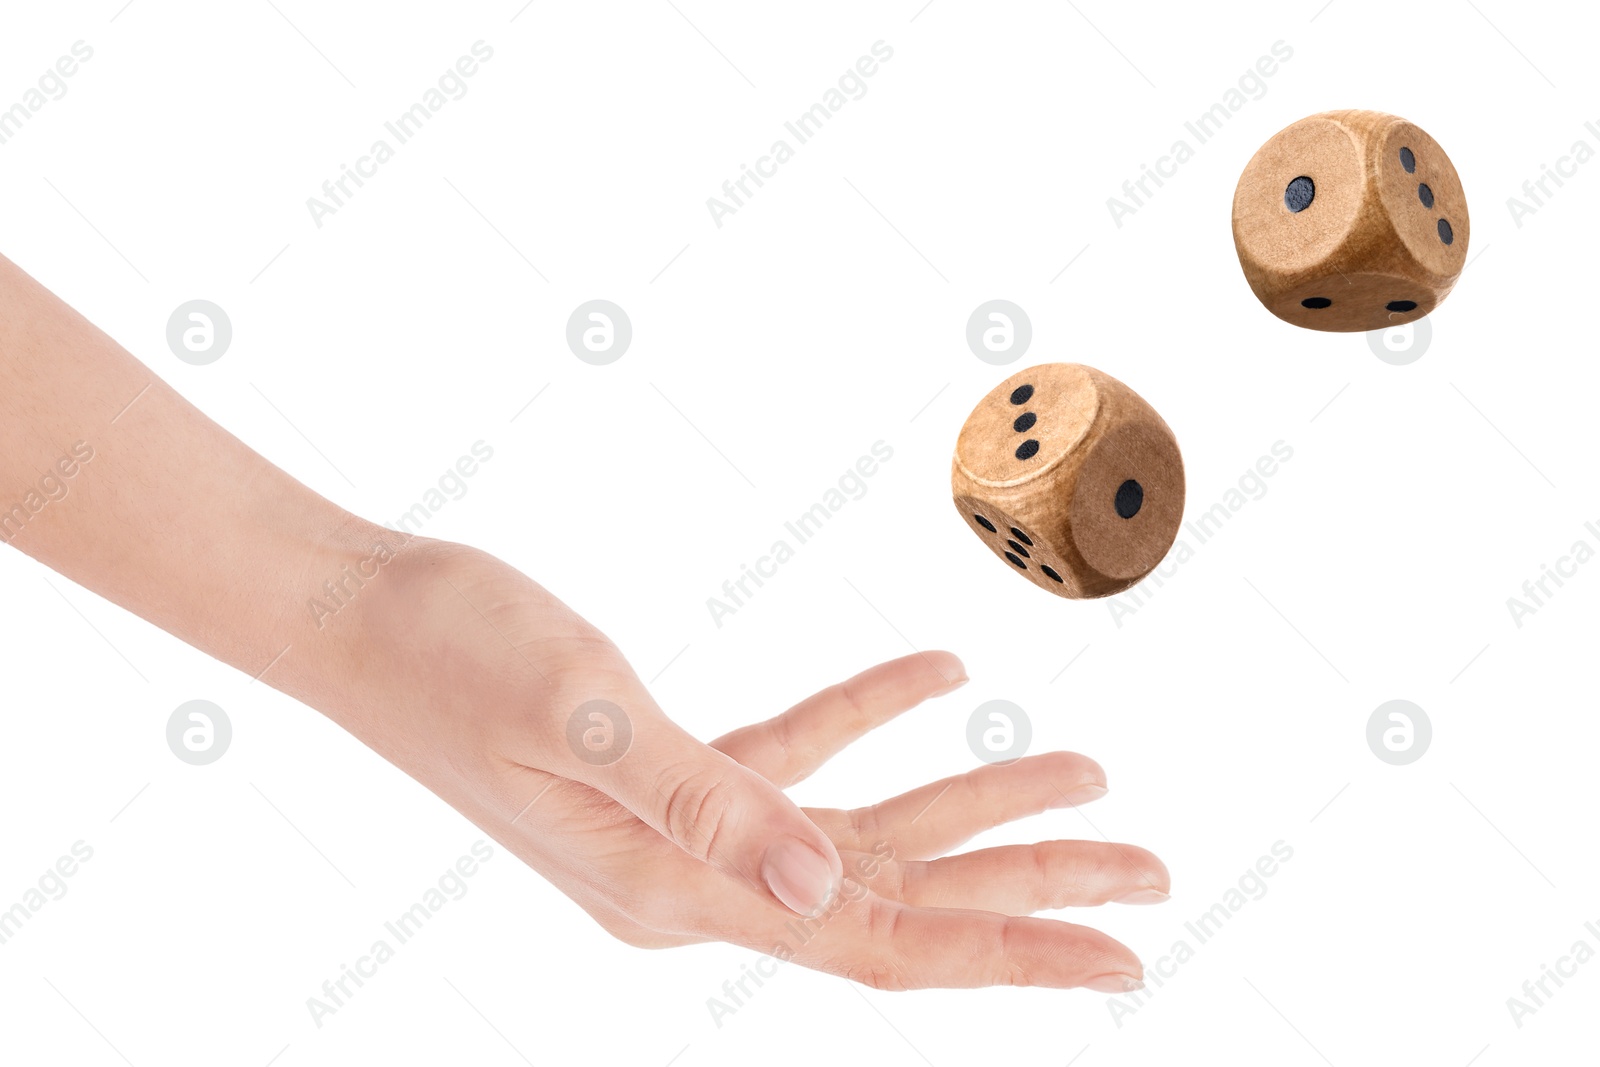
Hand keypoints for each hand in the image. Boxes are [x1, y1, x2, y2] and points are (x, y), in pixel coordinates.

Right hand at [333, 538, 1167, 990]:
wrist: (364, 620)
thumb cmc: (455, 658)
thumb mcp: (585, 721)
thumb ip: (710, 807)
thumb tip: (825, 895)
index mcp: (680, 890)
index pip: (883, 942)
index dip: (1014, 948)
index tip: (1124, 953)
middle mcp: (695, 882)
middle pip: (901, 898)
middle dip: (1030, 882)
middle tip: (1149, 871)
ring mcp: (685, 832)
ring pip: (865, 836)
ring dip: (972, 804)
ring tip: (1082, 776)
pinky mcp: (673, 772)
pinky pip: (799, 761)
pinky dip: (871, 720)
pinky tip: (936, 680)